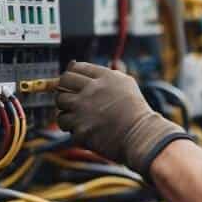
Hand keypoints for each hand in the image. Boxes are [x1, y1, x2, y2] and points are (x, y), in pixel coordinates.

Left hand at [55, 62, 190, 178]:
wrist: (141, 136)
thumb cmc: (135, 111)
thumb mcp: (126, 84)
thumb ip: (107, 73)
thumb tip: (84, 65)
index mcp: (104, 77)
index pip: (76, 67)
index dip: (73, 75)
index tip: (74, 83)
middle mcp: (92, 89)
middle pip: (63, 81)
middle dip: (64, 88)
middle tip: (71, 98)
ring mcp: (84, 109)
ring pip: (60, 102)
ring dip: (66, 107)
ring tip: (77, 114)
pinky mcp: (80, 128)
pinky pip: (63, 121)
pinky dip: (69, 125)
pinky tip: (80, 126)